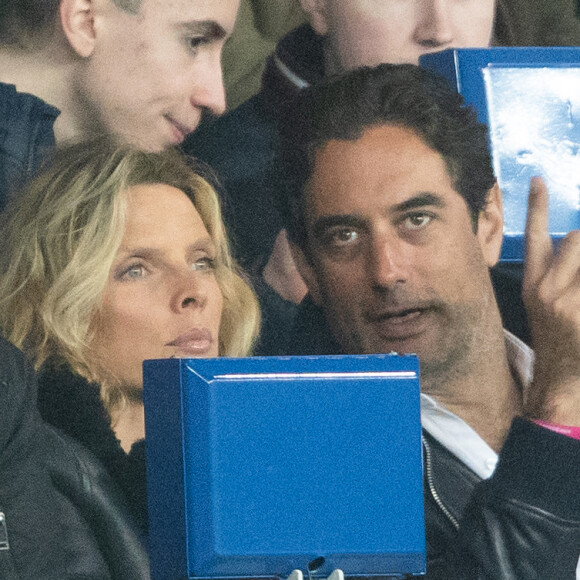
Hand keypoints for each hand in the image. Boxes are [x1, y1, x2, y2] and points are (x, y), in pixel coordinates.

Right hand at [523, 177, 579, 424]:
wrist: (562, 382)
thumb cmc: (558, 341)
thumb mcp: (546, 306)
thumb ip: (556, 275)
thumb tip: (575, 243)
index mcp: (534, 285)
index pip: (534, 236)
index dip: (535, 206)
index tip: (538, 180)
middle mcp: (546, 289)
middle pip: (575, 239)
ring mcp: (566, 300)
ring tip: (579, 289)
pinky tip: (579, 307)